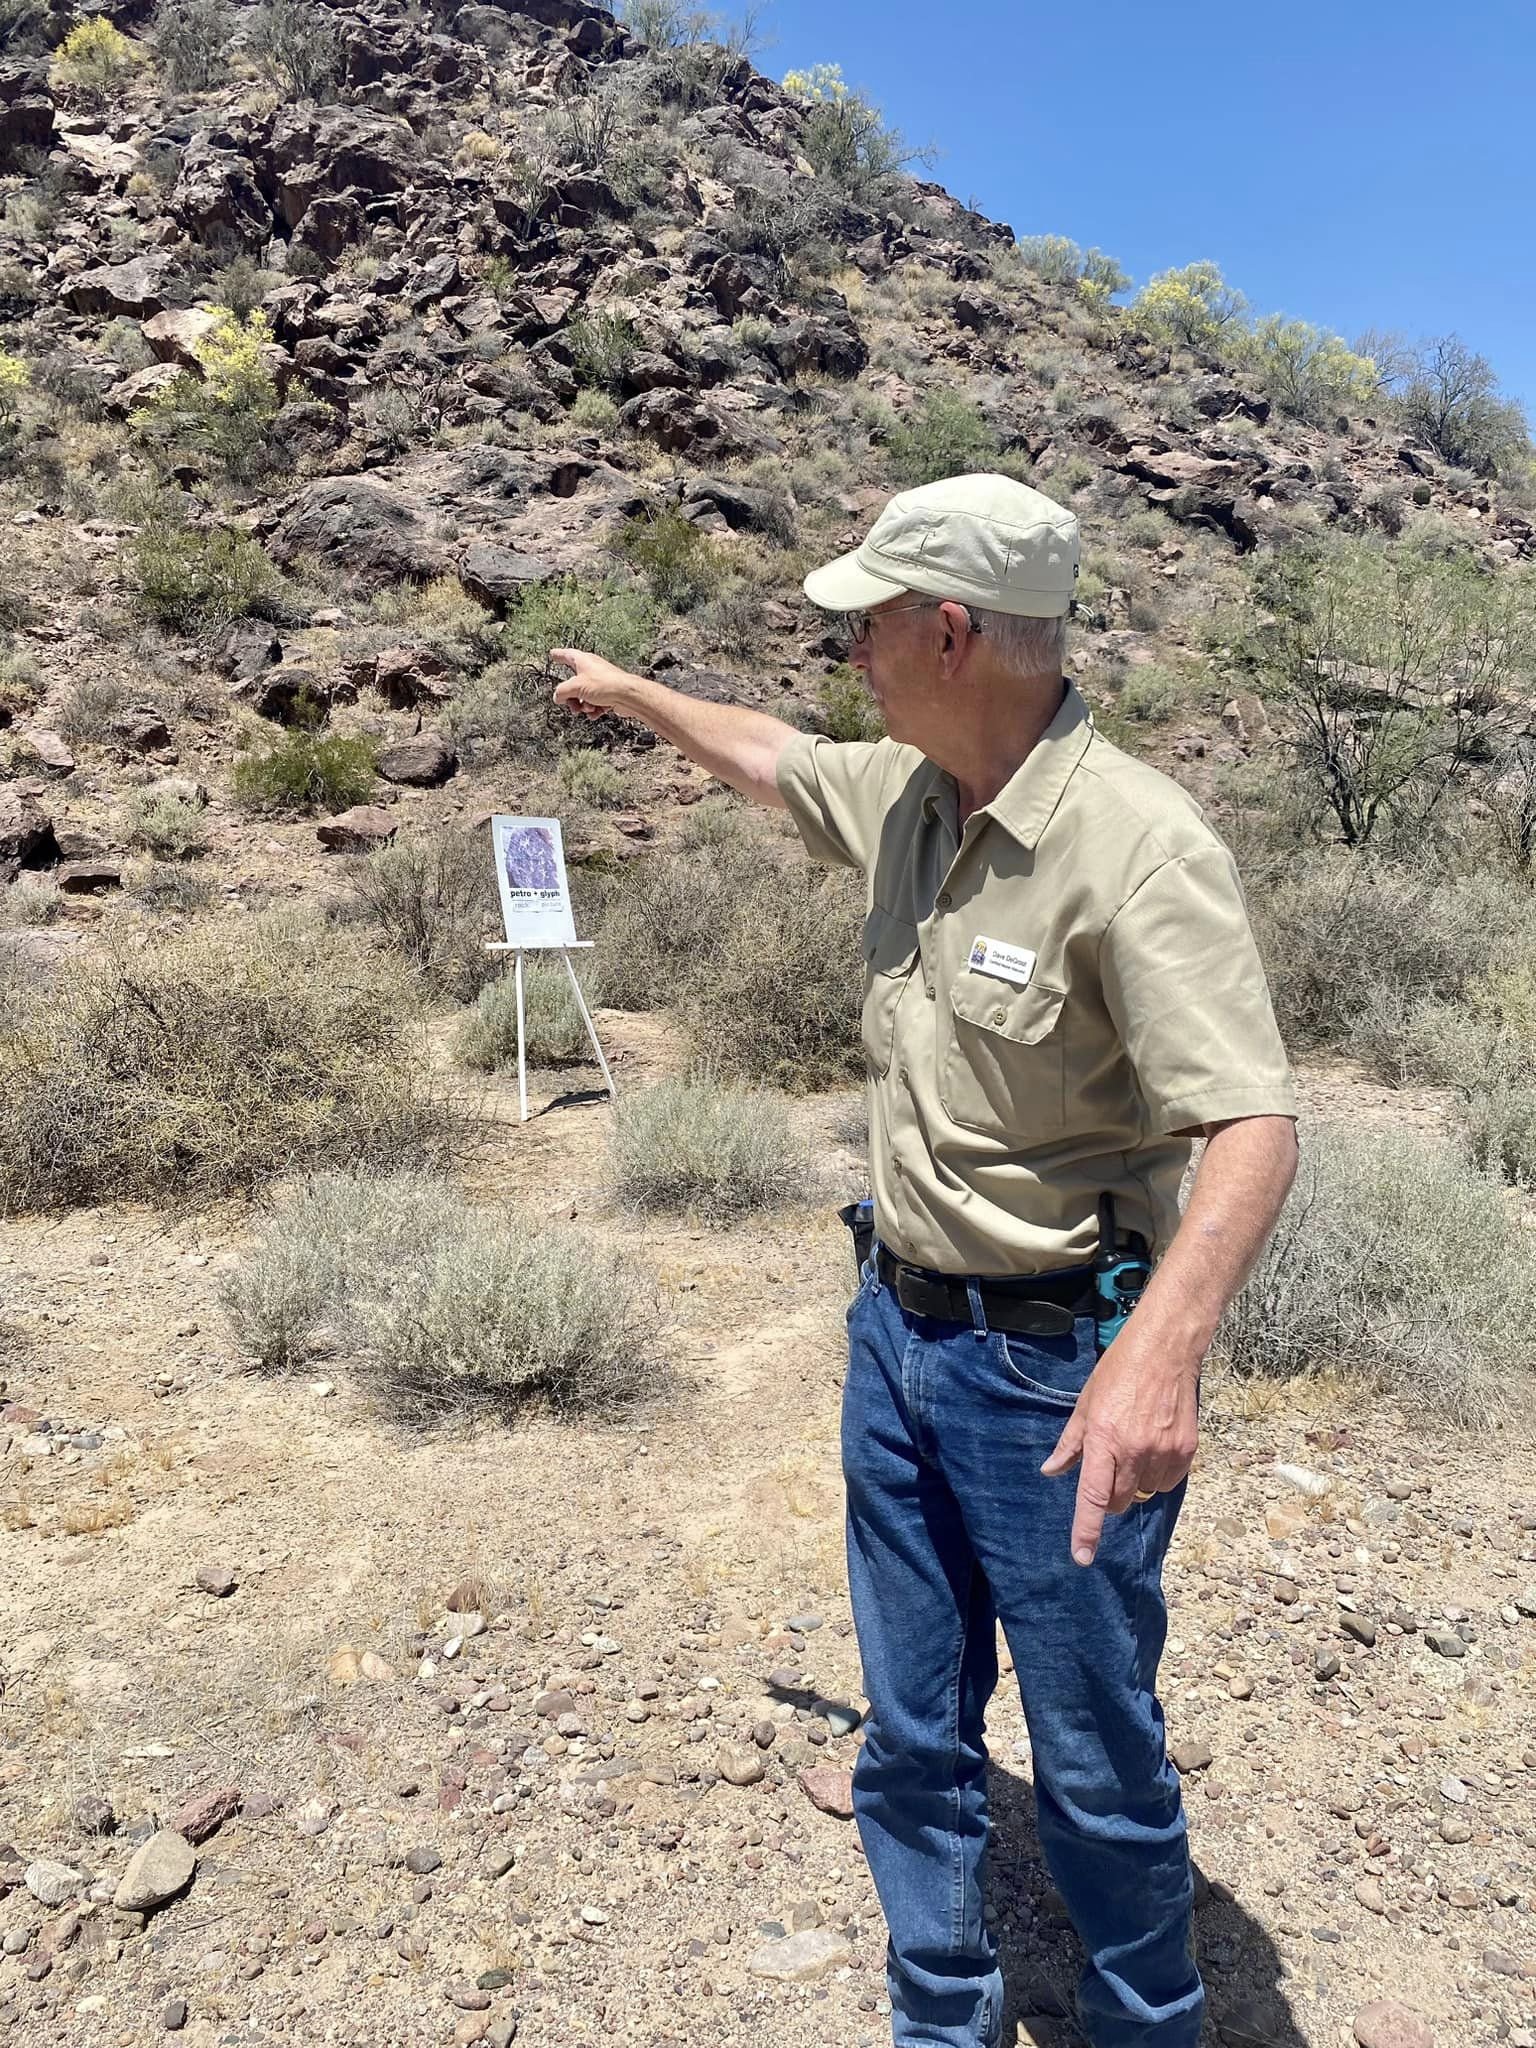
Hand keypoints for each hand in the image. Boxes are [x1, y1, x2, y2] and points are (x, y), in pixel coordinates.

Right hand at [550, 647, 638, 721]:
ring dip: (582, 705)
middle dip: (571, 697)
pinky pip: (595, 703)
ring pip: (583, 695)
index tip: (553, 654)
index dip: (558, 655)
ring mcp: (600, 682)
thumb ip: (562, 692)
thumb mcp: (575, 687)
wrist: (628, 695)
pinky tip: (596, 712)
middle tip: (572, 704)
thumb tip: (557, 696)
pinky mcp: (608, 694)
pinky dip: (594, 709)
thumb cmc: (606, 684)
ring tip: (587, 708)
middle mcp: (592, 669)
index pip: (566, 655)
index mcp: (583, 661)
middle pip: (573, 683)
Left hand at [1039, 1333, 1200, 1566]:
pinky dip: (1158, 1476)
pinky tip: (1154, 1450)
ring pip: (1144, 1494)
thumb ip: (1070, 1444)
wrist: (1166, 1349)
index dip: (1086, 1531)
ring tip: (1133, 1451)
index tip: (1082, 1558)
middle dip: (1107, 1497)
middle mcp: (1134, 1450)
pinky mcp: (1186, 1450)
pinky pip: (1168, 1482)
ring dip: (1134, 1484)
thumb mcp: (1085, 1404)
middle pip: (1117, 1501)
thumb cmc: (1119, 1371)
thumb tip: (1051, 1472)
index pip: (1091, 1496)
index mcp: (1103, 1438)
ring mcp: (1163, 1451)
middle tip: (1106, 1470)